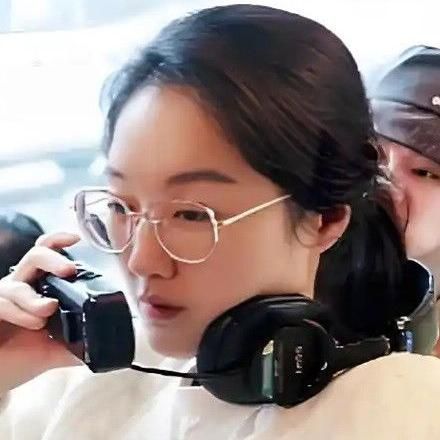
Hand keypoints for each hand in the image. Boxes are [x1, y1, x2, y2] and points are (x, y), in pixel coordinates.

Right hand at [0, 232, 82, 391]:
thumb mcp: (58, 349)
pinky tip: (33, 322)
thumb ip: (80, 342)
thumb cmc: (24, 359)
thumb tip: (107, 341)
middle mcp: (21, 287)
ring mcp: (3, 298)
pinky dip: (20, 311)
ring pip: (16, 284)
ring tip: (48, 311)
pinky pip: (1, 301)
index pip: (46, 254)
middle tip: (69, 270)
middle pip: (35, 256)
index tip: (75, 238)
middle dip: (52, 259)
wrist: (1, 379)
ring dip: (35, 299)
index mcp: (39, 287)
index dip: (58, 241)